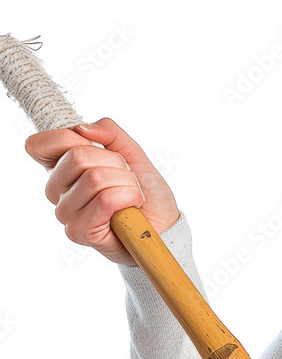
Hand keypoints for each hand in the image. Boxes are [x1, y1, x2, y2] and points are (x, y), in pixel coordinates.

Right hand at [25, 117, 180, 266]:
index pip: (40, 144)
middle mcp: (55, 191)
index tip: (100, 150)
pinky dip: (129, 197)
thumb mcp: (132, 153)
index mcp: (60, 168)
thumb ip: (109, 133)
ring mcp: (64, 212)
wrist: (163, 225)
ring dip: (127, 183)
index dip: (72, 139)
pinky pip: (106, 199)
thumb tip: (82, 128)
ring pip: (96, 178)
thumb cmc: (145, 192)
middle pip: (78, 156)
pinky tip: (130, 208)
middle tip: (126, 178)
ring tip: (131, 195)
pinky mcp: (78, 231)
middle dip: (115, 163)